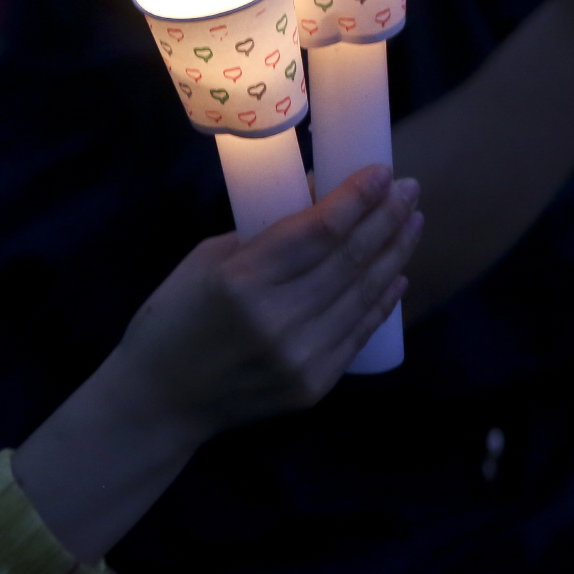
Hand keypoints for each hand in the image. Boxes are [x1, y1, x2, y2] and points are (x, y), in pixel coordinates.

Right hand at [114, 164, 420, 439]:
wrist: (160, 400)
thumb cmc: (173, 319)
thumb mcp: (206, 261)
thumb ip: (263, 232)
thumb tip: (319, 193)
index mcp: (241, 281)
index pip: (318, 231)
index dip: (357, 198)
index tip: (383, 172)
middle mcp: (277, 319)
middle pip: (350, 258)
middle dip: (386, 218)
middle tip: (410, 189)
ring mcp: (299, 357)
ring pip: (363, 295)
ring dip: (394, 255)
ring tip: (413, 223)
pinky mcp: (312, 385)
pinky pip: (358, 334)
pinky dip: (382, 302)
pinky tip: (398, 275)